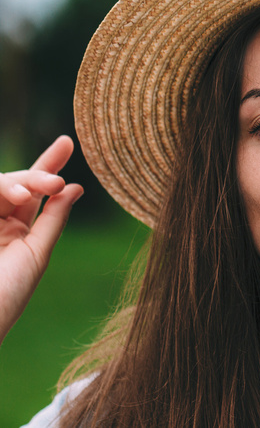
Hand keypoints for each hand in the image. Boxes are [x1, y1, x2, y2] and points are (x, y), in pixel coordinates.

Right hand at [0, 136, 82, 344]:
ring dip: (15, 182)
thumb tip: (75, 187)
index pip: (36, 193)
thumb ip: (52, 219)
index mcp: (18, 234)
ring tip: (27, 193)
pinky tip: (13, 192)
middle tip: (55, 181)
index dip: (49, 165)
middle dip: (37, 175)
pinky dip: (1, 186)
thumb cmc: (7, 294)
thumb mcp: (36, 254)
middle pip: (17, 183)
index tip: (67, 142)